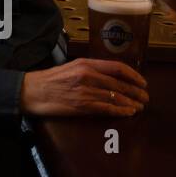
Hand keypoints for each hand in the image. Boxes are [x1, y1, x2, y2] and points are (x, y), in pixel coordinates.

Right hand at [20, 58, 148, 116]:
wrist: (30, 91)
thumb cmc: (48, 80)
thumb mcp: (69, 68)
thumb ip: (87, 70)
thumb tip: (106, 77)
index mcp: (85, 63)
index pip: (117, 67)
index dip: (133, 75)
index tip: (142, 82)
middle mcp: (88, 75)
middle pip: (120, 83)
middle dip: (136, 92)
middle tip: (145, 97)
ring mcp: (86, 90)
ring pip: (116, 96)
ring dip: (131, 103)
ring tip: (140, 107)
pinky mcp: (82, 104)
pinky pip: (107, 108)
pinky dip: (120, 111)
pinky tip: (128, 113)